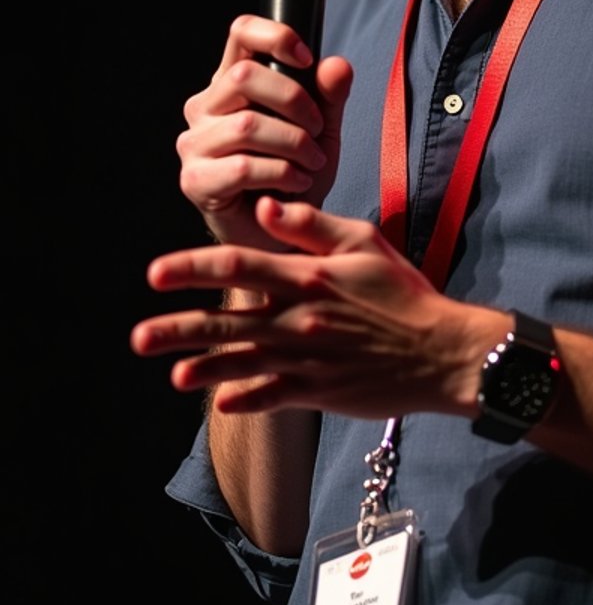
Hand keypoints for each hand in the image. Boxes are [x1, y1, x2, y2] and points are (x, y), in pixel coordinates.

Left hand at [131, 198, 493, 419]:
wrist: (441, 349)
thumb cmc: (402, 291)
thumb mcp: (363, 242)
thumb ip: (313, 225)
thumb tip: (270, 204)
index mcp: (307, 276)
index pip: (239, 266)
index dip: (193, 268)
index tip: (155, 273)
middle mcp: (299, 318)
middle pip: (228, 321)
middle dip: (179, 327)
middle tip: (139, 335)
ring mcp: (307, 359)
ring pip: (243, 362)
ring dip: (203, 367)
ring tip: (170, 372)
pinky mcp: (319, 392)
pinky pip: (274, 397)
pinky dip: (246, 399)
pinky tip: (219, 400)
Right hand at [177, 15, 352, 249]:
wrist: (284, 235)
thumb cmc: (297, 176)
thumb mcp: (323, 130)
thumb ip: (330, 96)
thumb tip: (337, 64)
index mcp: (232, 84)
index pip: (240, 32)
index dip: (274, 35)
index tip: (305, 59)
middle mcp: (205, 108)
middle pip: (243, 75)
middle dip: (294, 99)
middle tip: (317, 129)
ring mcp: (194, 144)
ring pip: (247, 125)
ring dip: (293, 143)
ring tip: (312, 162)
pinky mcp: (195, 181)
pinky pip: (242, 166)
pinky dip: (281, 173)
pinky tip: (298, 182)